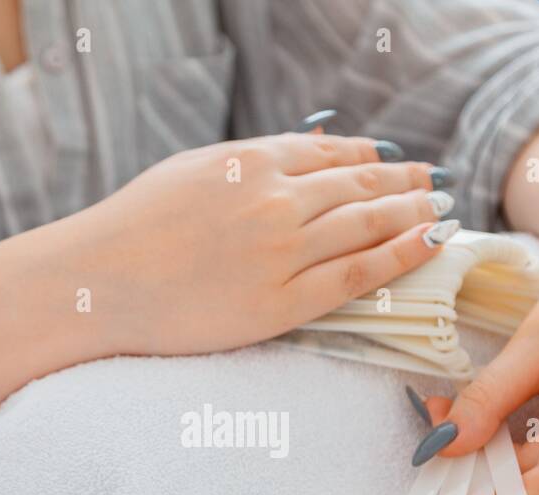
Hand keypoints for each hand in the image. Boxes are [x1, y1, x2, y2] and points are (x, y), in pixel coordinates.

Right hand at [58, 133, 457, 355]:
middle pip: (361, 186)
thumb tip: (307, 148)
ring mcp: (282, 251)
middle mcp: (276, 200)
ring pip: (368, 225)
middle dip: (405, 183)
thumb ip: (252, 160)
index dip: (373, 159)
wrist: (97, 283)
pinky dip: (400, 256)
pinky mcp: (281, 302)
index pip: (333, 156)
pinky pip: (357, 275)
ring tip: (440, 213)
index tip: (398, 163)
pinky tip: (429, 245)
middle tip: (434, 184)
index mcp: (250, 163)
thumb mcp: (193, 169)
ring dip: (413, 214)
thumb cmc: (133, 227)